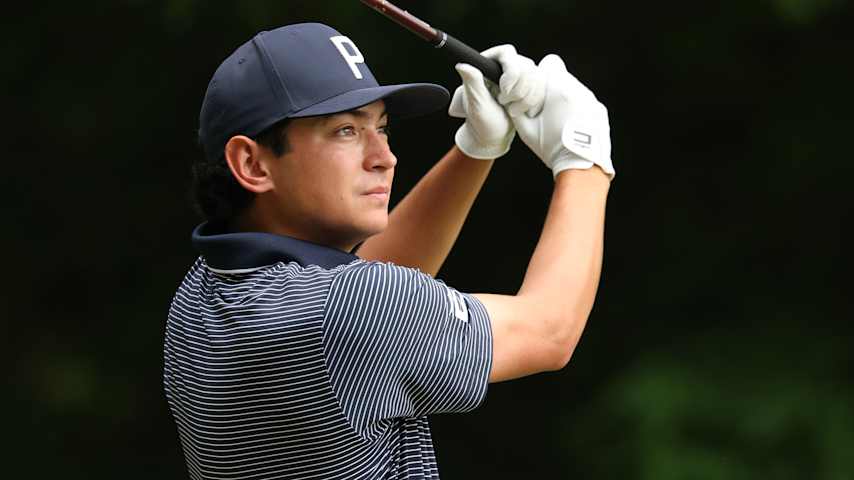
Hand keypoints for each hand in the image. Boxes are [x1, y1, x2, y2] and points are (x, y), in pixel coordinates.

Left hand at [448, 45, 545, 158]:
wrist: (495, 137)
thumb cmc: (481, 122)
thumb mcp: (476, 104)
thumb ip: (472, 82)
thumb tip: (461, 65)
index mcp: (488, 65)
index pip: (507, 52)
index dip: (510, 71)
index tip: (504, 90)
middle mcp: (505, 66)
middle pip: (525, 65)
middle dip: (517, 90)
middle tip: (503, 103)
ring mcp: (521, 75)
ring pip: (536, 76)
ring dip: (526, 98)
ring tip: (511, 109)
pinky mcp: (533, 86)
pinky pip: (543, 86)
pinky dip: (534, 101)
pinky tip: (523, 111)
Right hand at [511, 54, 614, 179]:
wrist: (582, 166)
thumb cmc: (551, 147)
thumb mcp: (526, 129)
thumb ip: (518, 109)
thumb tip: (513, 99)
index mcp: (559, 89)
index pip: (550, 62)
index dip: (542, 73)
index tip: (539, 89)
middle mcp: (579, 89)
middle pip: (563, 77)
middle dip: (553, 89)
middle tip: (545, 110)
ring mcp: (592, 100)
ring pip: (575, 90)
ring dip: (566, 101)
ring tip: (559, 123)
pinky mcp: (601, 111)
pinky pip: (585, 103)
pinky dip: (578, 112)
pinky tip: (572, 129)